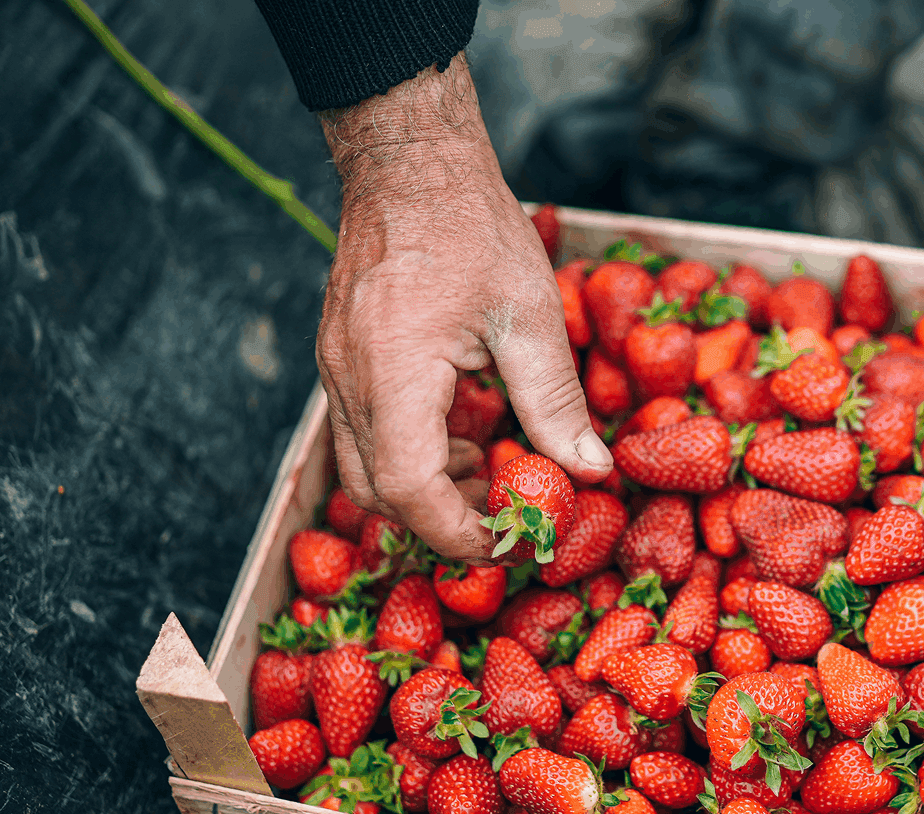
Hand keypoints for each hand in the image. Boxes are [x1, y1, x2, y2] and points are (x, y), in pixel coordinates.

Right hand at [315, 56, 610, 562]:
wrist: (409, 163)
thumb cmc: (470, 226)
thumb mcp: (529, 314)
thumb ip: (555, 400)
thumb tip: (588, 469)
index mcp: (394, 371)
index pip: (409, 489)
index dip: (457, 531)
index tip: (508, 540)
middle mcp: (349, 380)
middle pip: (377, 493)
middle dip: (441, 520)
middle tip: (505, 516)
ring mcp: (334, 371)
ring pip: (363, 469)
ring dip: (424, 490)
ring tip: (489, 472)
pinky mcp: (338, 360)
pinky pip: (362, 434)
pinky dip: (409, 454)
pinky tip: (460, 433)